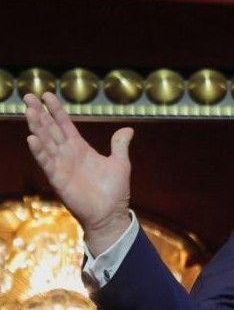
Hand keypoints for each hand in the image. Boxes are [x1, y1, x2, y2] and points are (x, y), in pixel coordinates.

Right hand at [24, 92, 133, 255]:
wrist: (111, 214)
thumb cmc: (114, 191)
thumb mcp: (120, 163)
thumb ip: (119, 145)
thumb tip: (128, 130)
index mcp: (80, 149)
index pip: (64, 125)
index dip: (56, 110)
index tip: (47, 95)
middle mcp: (67, 155)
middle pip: (50, 130)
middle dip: (40, 113)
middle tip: (29, 96)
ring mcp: (61, 166)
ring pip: (45, 143)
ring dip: (36, 127)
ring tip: (29, 111)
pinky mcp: (59, 179)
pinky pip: (47, 163)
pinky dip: (39, 151)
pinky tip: (32, 138)